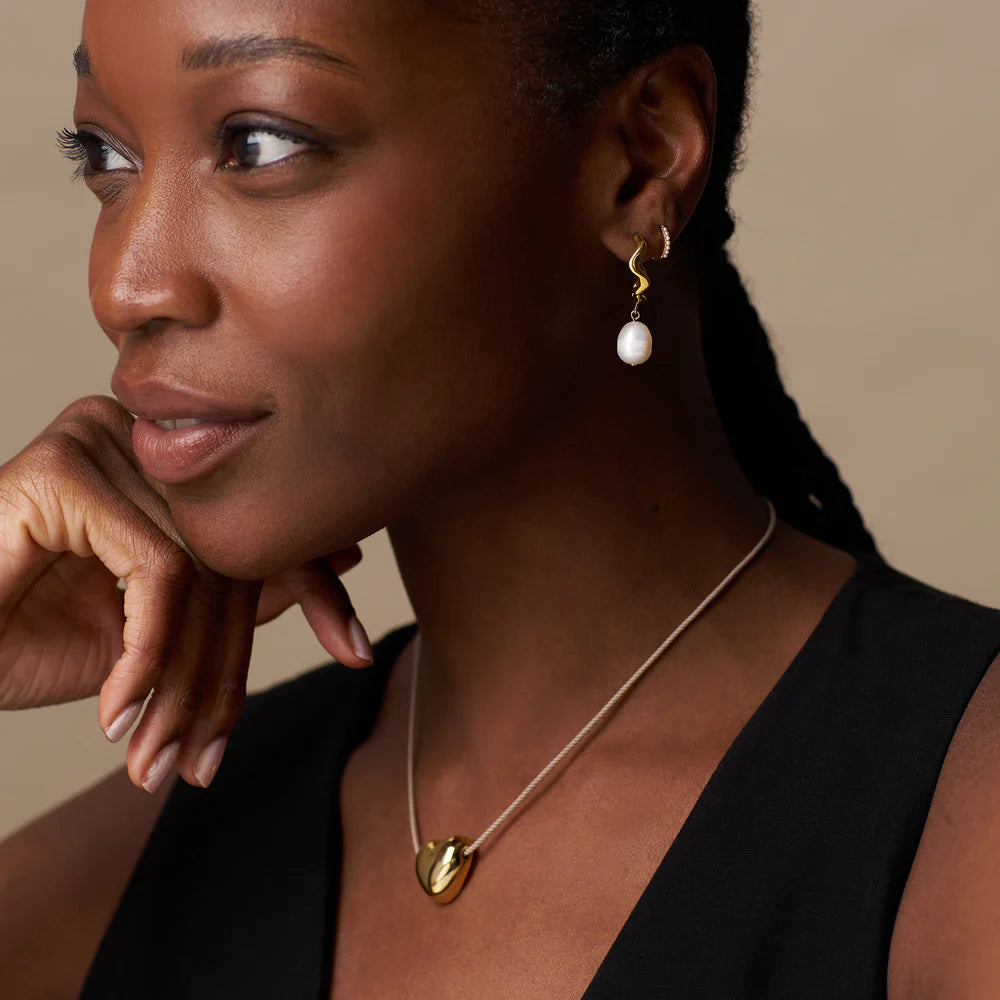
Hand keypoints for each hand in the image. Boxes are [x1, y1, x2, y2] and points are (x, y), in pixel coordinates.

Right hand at [0, 395, 371, 792]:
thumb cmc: (30, 633)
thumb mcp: (155, 627)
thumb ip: (234, 588)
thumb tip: (339, 562)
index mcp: (164, 461)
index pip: (258, 522)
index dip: (315, 587)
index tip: (356, 650)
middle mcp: (139, 437)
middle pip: (233, 553)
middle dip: (230, 665)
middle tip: (211, 752)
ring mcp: (100, 441)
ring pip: (203, 569)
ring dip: (184, 678)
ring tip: (160, 753)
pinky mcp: (60, 470)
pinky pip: (155, 569)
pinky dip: (146, 651)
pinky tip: (119, 714)